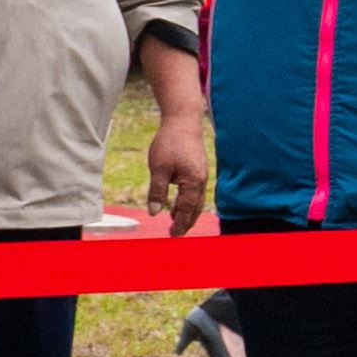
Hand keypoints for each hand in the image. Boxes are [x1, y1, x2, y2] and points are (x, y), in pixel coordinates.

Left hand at [146, 109, 212, 232]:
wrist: (183, 120)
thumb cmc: (170, 142)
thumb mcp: (158, 168)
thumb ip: (157, 191)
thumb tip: (154, 212)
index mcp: (192, 182)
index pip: (186, 210)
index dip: (179, 224)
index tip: (173, 235)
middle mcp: (201, 181)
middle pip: (195, 208)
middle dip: (186, 222)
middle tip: (175, 234)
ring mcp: (202, 174)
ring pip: (197, 200)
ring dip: (188, 212)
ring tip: (176, 221)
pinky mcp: (199, 168)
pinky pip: (196, 191)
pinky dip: (189, 201)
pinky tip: (179, 202)